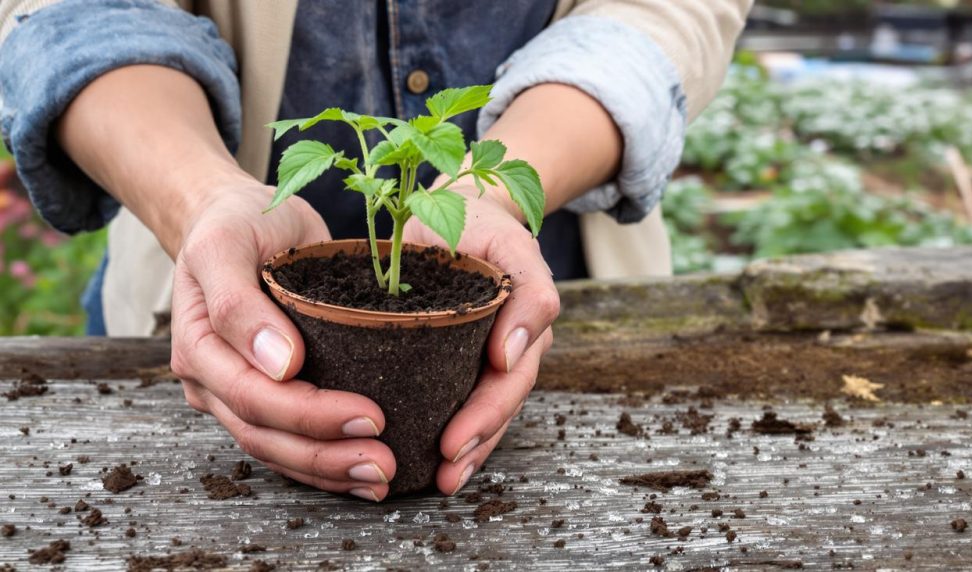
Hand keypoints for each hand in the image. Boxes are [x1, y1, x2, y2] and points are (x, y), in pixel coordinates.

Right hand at [169, 181, 395, 500]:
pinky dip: (324, 462)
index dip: (310, 415)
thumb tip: (281, 365)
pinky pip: (288, 441)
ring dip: (328, 470)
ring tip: (382, 477)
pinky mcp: (264, 394)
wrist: (234, 217)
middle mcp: (212, 379)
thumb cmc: (235, 223)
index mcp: (199, 346)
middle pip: (266, 435)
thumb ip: (240, 303)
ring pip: (277, 449)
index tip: (370, 416)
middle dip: (326, 456)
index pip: (253, 397)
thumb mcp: (227, 244)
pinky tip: (361, 473)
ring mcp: (234, 392)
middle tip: (384, 463)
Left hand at [404, 183, 558, 494]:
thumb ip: (529, 293)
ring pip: (483, 413)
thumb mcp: (510, 242)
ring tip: (441, 481)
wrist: (453, 207)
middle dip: (475, 443)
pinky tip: (427, 460)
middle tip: (445, 472)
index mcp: (524, 322)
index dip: (486, 415)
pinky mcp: (454, 358)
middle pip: (499, 405)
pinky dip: (445, 432)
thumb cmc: (480, 222)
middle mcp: (508, 346)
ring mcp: (484, 355)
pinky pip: (455, 400)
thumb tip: (509, 355)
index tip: (453, 442)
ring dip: (467, 451)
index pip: (510, 379)